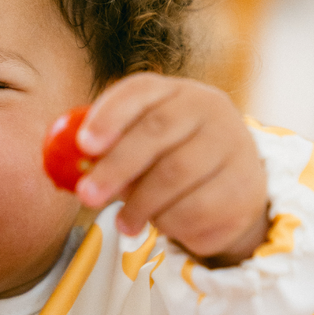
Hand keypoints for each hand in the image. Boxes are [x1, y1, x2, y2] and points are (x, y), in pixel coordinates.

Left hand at [73, 73, 268, 265]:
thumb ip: (107, 153)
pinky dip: (169, 221)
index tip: (84, 145)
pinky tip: (161, 224)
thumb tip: (69, 169)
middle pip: (157, 130)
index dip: (109, 115)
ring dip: (140, 204)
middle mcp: (207, 108)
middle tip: (87, 196)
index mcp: (174, 91)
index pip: (140, 91)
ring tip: (123, 223)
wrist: (231, 191)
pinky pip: (197, 207)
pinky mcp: (245, 184)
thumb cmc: (168, 163)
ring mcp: (232, 143)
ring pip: (175, 174)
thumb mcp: (138, 149)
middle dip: (116, 166)